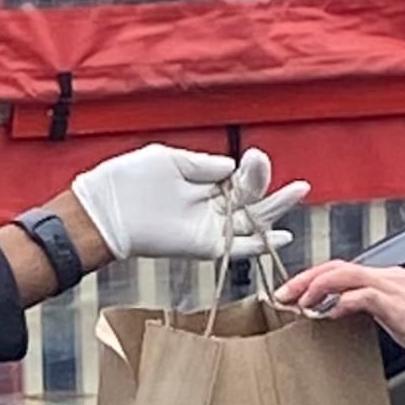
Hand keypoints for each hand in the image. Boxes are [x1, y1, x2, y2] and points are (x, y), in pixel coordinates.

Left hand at [66, 140, 308, 268]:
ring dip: (276, 208)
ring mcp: (207, 227)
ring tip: (299, 191)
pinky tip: (282, 237)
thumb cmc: (130, 179)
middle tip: (293, 179)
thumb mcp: (170, 160)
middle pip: (250, 199)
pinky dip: (259, 245)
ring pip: (250, 220)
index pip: (237, 178)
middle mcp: (208, 206)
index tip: (256, 156)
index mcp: (201, 182)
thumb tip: (232, 166)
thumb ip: (203, 164)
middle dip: (270, 186)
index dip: (252, 170)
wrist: (105, 208)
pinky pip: (237, 248)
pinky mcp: (202, 246)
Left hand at [282, 259, 404, 404]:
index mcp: (392, 279)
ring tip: (297, 303)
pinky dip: (338, 302)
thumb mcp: (401, 323)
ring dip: (314, 287)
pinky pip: (358, 295)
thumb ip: (375, 314)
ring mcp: (393, 287)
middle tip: (283, 295)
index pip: (345, 269)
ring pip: (342, 275)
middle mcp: (391, 277)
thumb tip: (344, 317)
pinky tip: (327, 315)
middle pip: (337, 266)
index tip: (296, 295)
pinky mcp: (395, 303)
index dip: (316, 279)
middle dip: (305, 279)